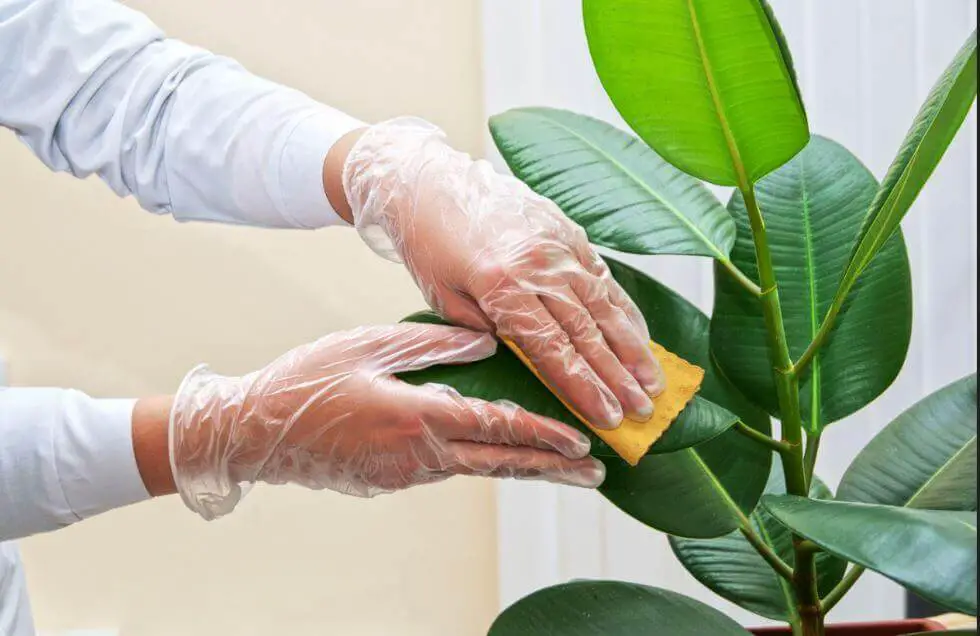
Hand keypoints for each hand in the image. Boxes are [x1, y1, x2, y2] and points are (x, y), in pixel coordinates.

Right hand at [168, 323, 602, 519]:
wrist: (254, 432)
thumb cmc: (307, 381)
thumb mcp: (368, 346)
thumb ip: (433, 346)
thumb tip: (488, 342)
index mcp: (417, 417)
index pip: (496, 427)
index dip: (543, 435)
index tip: (581, 442)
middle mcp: (419, 454)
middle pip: (500, 463)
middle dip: (552, 467)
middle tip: (595, 472)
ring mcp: (405, 473)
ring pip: (478, 469)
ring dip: (522, 467)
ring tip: (561, 467)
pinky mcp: (391, 480)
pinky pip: (448, 469)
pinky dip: (482, 463)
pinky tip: (498, 455)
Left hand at [341, 119, 664, 428]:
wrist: (429, 180)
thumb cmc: (428, 243)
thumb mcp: (444, 297)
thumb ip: (489, 329)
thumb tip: (531, 356)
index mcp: (502, 284)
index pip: (553, 349)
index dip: (584, 387)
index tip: (608, 417)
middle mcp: (538, 264)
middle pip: (587, 331)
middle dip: (617, 377)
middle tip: (643, 410)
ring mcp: (558, 243)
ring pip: (604, 304)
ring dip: (633, 347)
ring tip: (653, 381)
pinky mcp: (567, 229)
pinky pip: (603, 275)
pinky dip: (624, 308)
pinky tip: (640, 334)